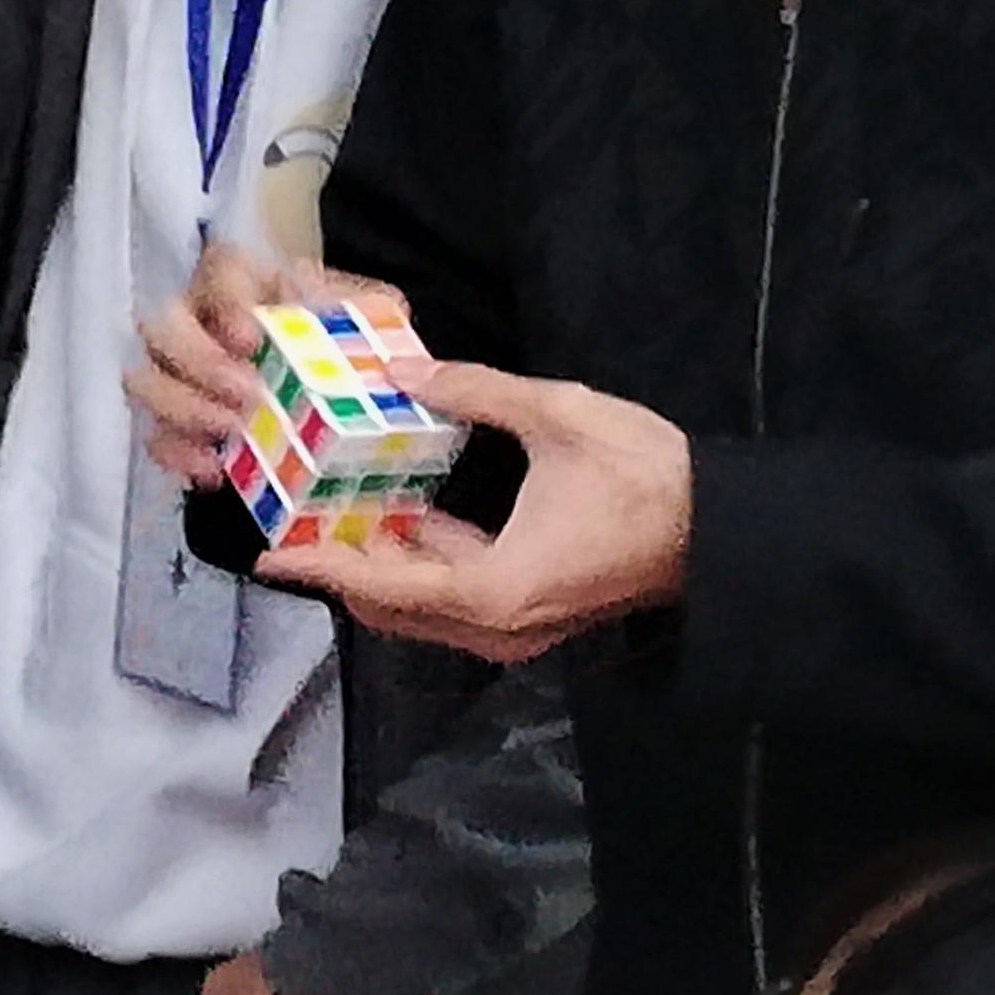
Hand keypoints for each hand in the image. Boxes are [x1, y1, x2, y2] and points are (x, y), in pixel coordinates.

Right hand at [127, 242, 410, 478]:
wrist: (349, 406)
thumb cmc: (354, 350)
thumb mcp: (376, 322)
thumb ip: (380, 325)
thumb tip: (397, 364)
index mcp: (252, 284)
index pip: (220, 268)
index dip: (226, 300)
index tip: (249, 339)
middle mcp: (204, 319)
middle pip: (166, 321)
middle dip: (198, 360)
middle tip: (244, 395)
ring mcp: (183, 371)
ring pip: (146, 377)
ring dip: (182, 406)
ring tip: (229, 433)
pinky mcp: (179, 421)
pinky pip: (155, 434)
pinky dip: (178, 453)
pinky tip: (214, 470)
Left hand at [257, 357, 689, 661]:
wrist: (723, 526)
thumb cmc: (648, 477)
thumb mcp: (557, 416)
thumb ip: (474, 391)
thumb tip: (402, 368)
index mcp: (495, 589)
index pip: (386, 585)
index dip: (323, 568)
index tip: (271, 554)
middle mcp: (498, 624)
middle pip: (394, 608)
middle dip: (342, 568)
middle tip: (294, 523)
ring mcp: (520, 627)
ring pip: (425, 610)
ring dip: (381, 568)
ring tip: (335, 514)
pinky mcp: (537, 612)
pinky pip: (458, 600)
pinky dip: (423, 567)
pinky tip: (402, 516)